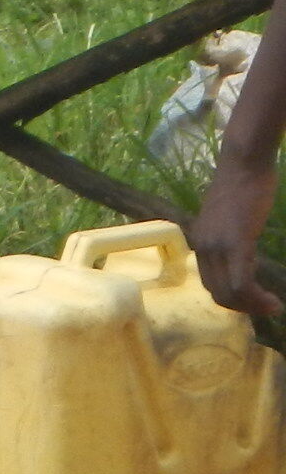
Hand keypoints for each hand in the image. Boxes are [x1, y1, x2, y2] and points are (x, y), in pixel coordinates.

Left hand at [192, 155, 281, 317]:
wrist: (244, 165)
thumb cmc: (243, 187)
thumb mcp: (228, 218)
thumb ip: (228, 237)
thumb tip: (237, 254)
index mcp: (200, 242)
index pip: (209, 283)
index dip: (232, 299)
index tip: (254, 301)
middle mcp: (202, 246)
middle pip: (217, 292)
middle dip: (243, 307)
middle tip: (267, 308)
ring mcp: (217, 245)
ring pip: (228, 292)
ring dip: (251, 306)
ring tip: (273, 306)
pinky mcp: (235, 242)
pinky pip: (240, 282)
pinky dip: (256, 297)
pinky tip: (272, 299)